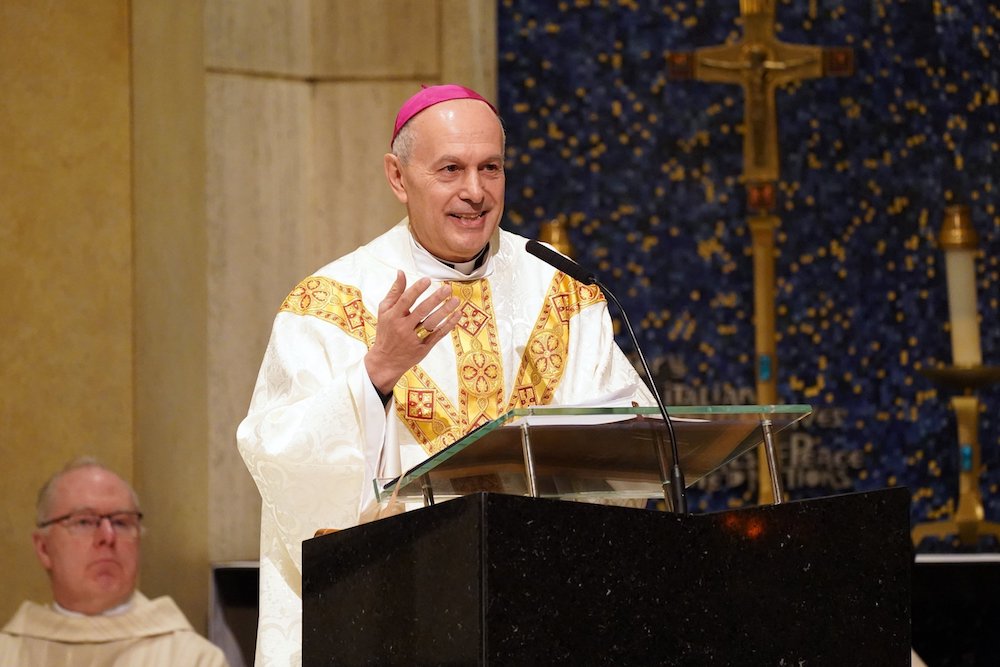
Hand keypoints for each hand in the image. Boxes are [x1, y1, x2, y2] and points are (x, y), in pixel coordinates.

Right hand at [365, 270, 461, 393]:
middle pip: (422, 311)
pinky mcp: (424, 347)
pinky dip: (448, 324)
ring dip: (445, 311)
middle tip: (447, 288)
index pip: (406, 300)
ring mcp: (414, 338)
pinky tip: (457, 314)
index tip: (428, 280)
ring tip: (456, 300)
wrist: (386, 360)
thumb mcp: (384, 311)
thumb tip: (401, 272)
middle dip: (435, 299)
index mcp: (393, 316)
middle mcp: (403, 327)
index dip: (417, 289)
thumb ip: (394, 292)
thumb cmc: (386, 331)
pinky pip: (438, 334)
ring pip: (432, 323)